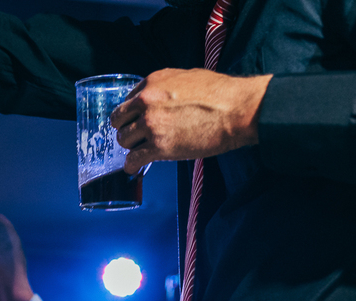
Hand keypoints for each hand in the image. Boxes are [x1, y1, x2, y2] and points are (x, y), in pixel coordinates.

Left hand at [111, 69, 271, 173]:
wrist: (236, 110)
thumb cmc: (219, 93)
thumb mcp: (187, 77)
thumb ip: (166, 87)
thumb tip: (158, 97)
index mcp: (152, 83)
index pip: (127, 101)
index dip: (131, 113)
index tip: (135, 121)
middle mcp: (146, 103)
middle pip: (119, 121)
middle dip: (126, 129)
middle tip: (135, 136)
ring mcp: (151, 125)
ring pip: (124, 140)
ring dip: (131, 147)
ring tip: (141, 150)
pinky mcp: (159, 147)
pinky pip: (133, 159)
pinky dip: (131, 165)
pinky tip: (133, 167)